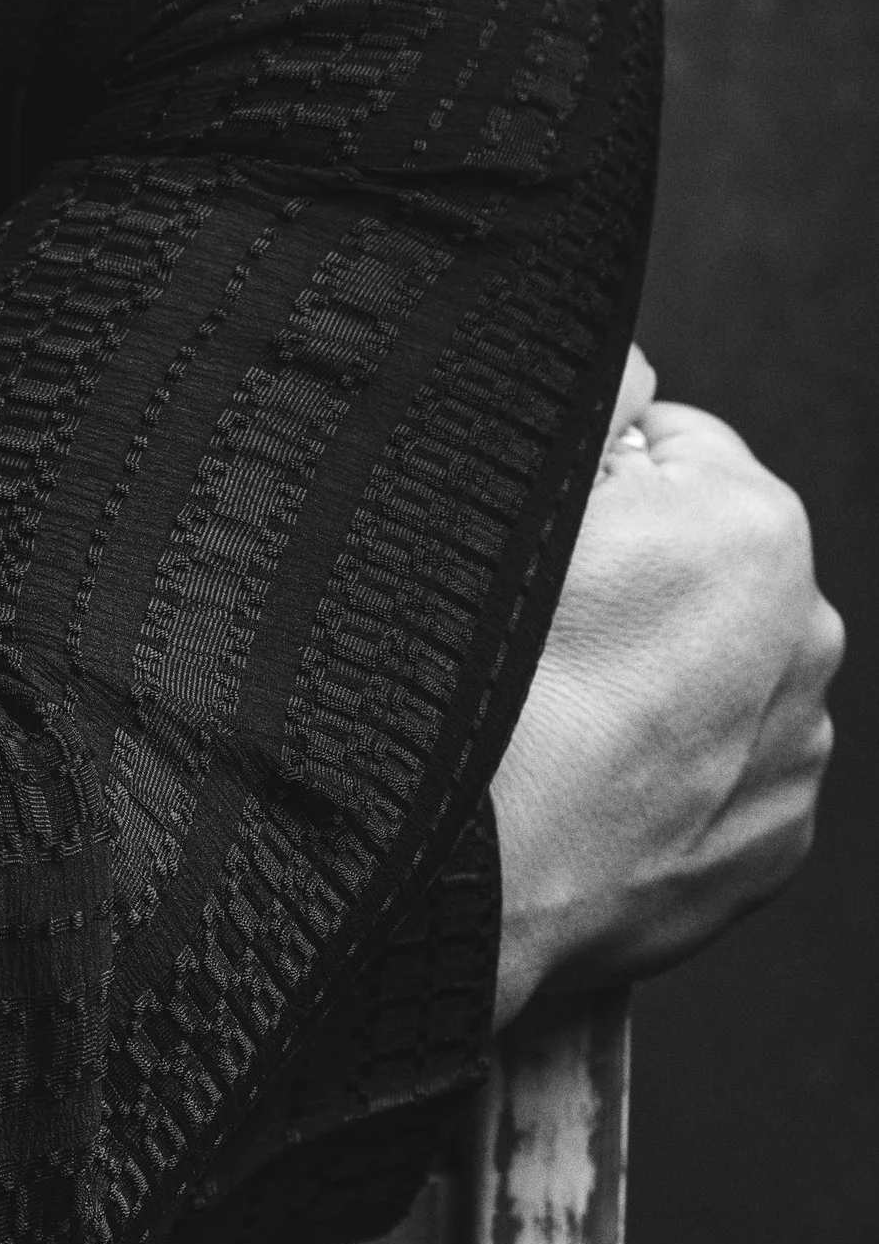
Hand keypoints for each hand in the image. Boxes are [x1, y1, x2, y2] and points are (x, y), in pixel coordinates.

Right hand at [489, 345, 842, 1023]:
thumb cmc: (455, 685)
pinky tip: (589, 779)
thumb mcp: (494, 501)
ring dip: (658, 673)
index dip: (597, 476)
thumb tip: (632, 366)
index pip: (677, 443)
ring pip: (722, 667)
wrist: (440, 876)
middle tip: (535, 627)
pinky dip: (669, 766)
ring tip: (556, 711)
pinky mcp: (775, 842)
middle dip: (641, 575)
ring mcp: (798, 749)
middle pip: (711, 559)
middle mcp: (803, 635)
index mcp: (747, 528)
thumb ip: (586, 408)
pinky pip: (726, 768)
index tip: (541, 528)